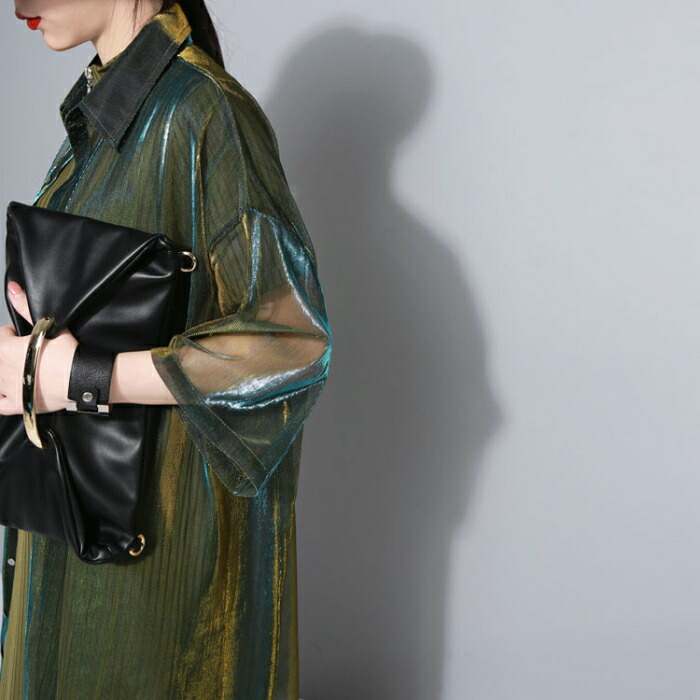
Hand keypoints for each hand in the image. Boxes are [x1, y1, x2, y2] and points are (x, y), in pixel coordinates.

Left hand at [0, 281, 78, 414]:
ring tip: (18, 369)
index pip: (0, 335)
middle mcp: (2, 370)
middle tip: (26, 352)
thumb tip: (12, 288)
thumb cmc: (68, 353)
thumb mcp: (48, 326)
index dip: (12, 334)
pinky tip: (6, 391)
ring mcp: (8, 389)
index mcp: (5, 349)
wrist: (83, 379)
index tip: (23, 335)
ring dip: (3, 372)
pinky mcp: (18, 405)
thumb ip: (25, 306)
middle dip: (7, 353)